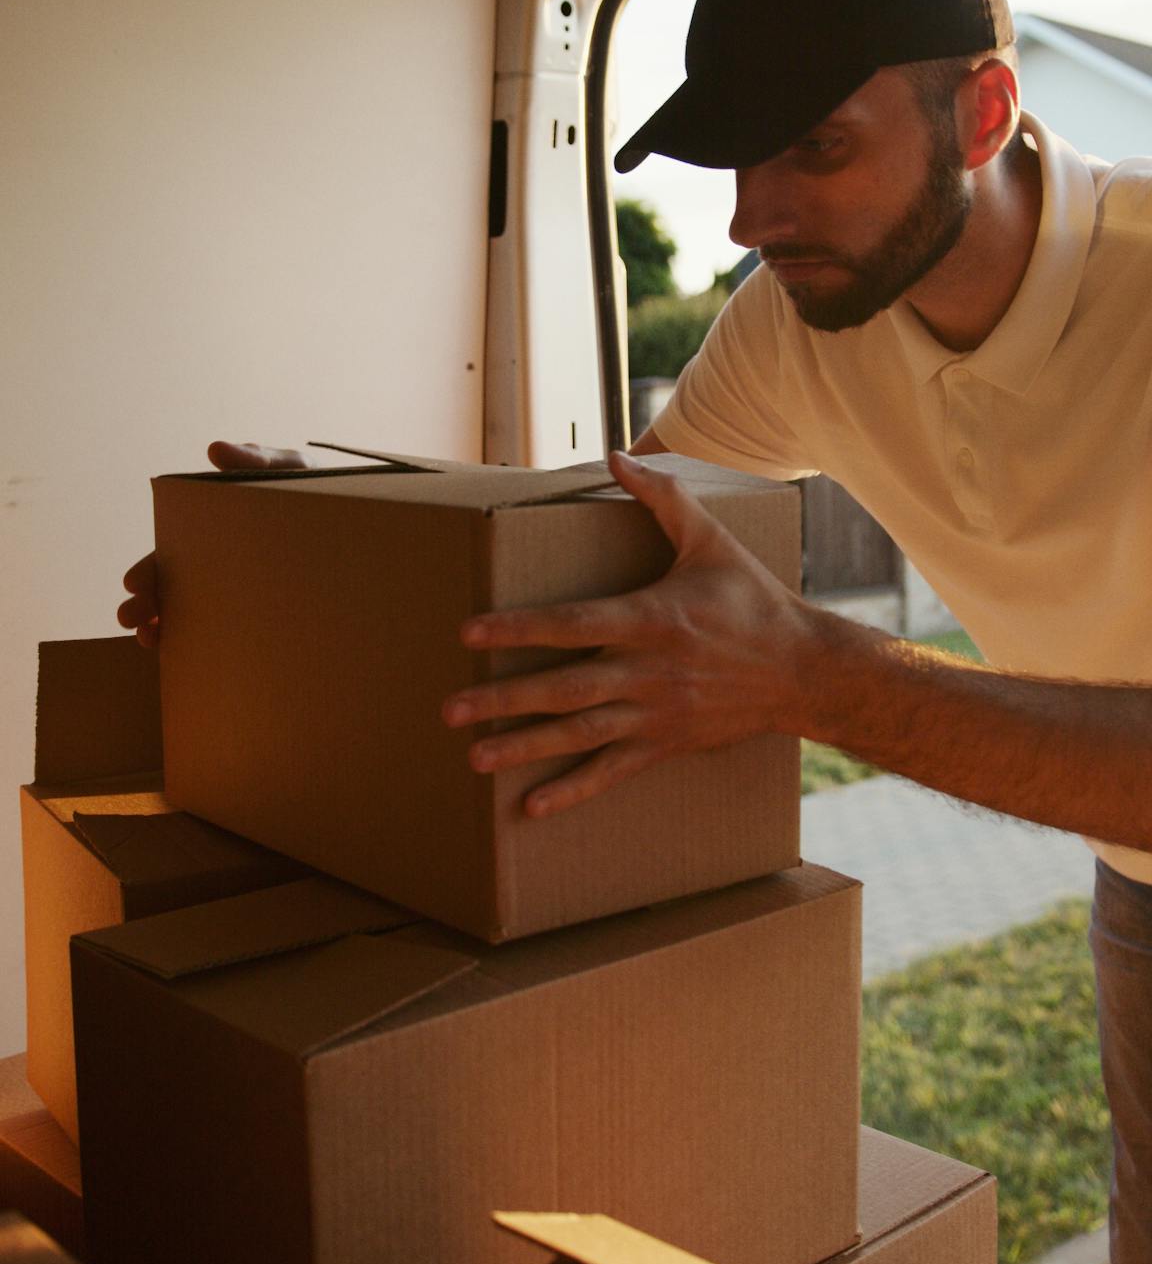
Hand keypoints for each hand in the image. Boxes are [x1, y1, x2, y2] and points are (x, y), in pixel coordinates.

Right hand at [116, 440, 313, 643]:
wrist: (355, 519)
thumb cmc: (312, 490)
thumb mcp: (286, 470)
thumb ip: (254, 460)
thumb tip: (215, 450)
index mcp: (214, 532)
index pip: (172, 553)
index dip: (150, 569)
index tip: (133, 583)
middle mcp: (217, 565)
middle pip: (172, 587)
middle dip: (146, 603)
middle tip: (129, 618)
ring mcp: (236, 590)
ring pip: (189, 613)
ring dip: (161, 626)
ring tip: (149, 640)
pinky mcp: (261, 611)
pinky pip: (225, 632)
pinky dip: (197, 643)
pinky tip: (182, 653)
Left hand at [442, 450, 816, 815]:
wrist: (803, 670)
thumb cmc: (752, 600)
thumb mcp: (711, 540)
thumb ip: (662, 498)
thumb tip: (615, 456)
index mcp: (652, 618)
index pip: (573, 624)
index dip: (519, 629)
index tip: (469, 634)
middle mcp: (648, 671)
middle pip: (565, 689)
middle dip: (505, 699)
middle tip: (451, 709)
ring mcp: (656, 713)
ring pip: (580, 734)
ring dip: (525, 747)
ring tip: (475, 756)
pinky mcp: (666, 743)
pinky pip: (612, 770)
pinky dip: (573, 790)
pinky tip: (532, 806)